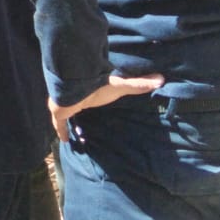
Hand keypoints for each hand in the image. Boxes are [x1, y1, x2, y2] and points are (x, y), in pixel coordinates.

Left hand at [49, 73, 164, 141]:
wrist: (74, 85)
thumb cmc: (98, 85)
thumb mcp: (121, 86)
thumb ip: (138, 84)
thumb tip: (161, 79)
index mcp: (90, 90)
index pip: (90, 93)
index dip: (91, 99)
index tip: (93, 102)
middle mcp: (76, 97)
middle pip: (76, 104)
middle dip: (78, 108)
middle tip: (82, 115)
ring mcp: (65, 104)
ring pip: (66, 112)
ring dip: (69, 118)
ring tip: (74, 129)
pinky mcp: (58, 112)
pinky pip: (59, 124)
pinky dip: (62, 131)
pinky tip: (65, 140)